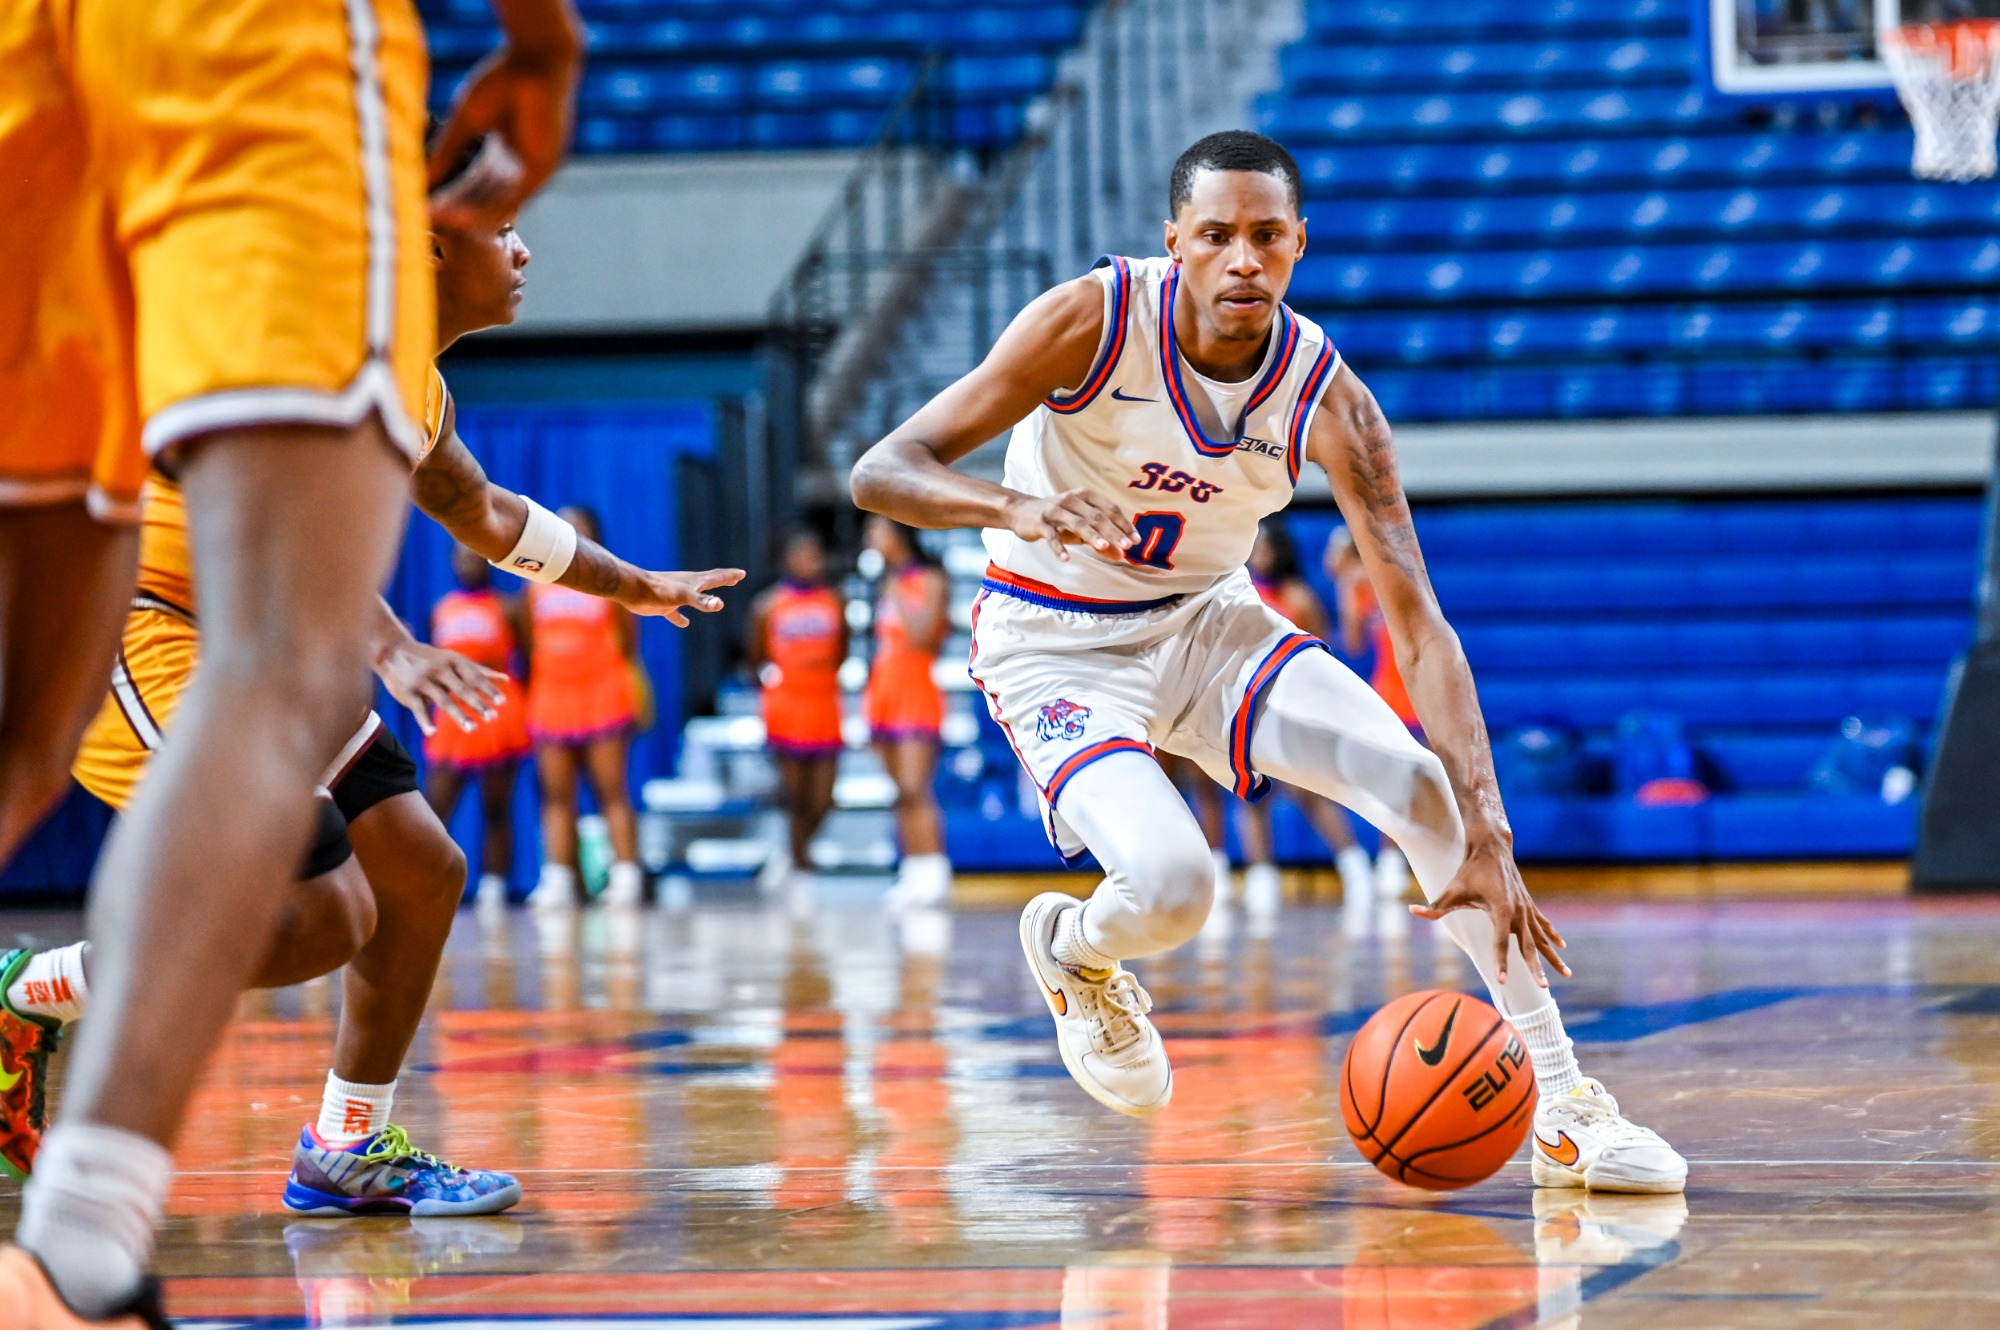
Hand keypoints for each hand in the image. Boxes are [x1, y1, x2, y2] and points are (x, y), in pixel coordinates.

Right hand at [375, 640, 509, 736]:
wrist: (393, 651)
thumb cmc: (431, 659)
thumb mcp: (455, 660)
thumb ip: (480, 671)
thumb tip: (507, 679)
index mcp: (454, 661)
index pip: (474, 677)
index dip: (488, 689)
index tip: (502, 702)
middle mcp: (440, 670)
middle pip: (462, 689)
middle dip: (478, 704)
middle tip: (493, 718)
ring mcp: (423, 681)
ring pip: (443, 700)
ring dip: (459, 715)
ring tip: (473, 729)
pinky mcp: (408, 692)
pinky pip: (418, 709)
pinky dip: (425, 721)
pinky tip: (433, 733)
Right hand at [429, 38, 580, 219]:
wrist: (536, 58)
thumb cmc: (503, 79)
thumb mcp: (467, 121)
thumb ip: (448, 150)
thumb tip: (424, 178)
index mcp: (508, 151)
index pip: (477, 182)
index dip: (451, 194)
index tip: (425, 203)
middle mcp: (523, 166)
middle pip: (486, 196)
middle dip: (456, 209)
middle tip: (428, 219)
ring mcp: (535, 169)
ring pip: (499, 201)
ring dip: (468, 214)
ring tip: (439, 221)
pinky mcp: (544, 168)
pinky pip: (513, 196)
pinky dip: (487, 207)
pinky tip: (463, 216)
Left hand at [619, 567, 746, 626]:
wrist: (633, 590)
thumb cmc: (659, 591)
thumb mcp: (683, 596)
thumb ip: (702, 601)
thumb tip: (719, 604)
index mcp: (694, 582)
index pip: (716, 577)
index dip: (730, 576)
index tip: (742, 573)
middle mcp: (687, 587)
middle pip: (708, 583)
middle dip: (722, 580)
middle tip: (734, 578)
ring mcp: (676, 596)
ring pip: (695, 597)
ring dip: (705, 599)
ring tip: (716, 601)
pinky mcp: (664, 606)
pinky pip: (676, 613)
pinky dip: (681, 618)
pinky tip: (685, 623)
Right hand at [1003, 489, 1136, 562]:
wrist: (1021, 511)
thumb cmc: (1058, 519)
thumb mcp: (1080, 529)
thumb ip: (1101, 540)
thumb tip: (1121, 555)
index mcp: (1085, 496)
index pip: (1109, 509)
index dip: (1123, 524)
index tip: (1135, 540)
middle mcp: (1072, 500)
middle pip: (1096, 516)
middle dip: (1112, 532)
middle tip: (1126, 546)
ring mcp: (1055, 510)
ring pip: (1077, 523)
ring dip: (1091, 536)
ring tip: (1104, 548)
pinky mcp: (1040, 523)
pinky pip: (1052, 536)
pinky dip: (1059, 548)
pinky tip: (1066, 559)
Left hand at [1408, 838, 1569, 986]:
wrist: (1491, 848)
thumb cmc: (1469, 871)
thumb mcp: (1451, 890)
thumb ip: (1435, 906)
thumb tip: (1413, 911)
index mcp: (1501, 910)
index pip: (1499, 942)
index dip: (1500, 962)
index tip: (1501, 980)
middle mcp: (1518, 911)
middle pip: (1528, 945)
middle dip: (1535, 967)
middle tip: (1544, 988)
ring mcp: (1526, 908)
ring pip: (1542, 937)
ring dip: (1553, 956)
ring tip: (1567, 975)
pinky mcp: (1528, 904)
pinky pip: (1543, 924)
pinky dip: (1552, 936)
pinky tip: (1562, 947)